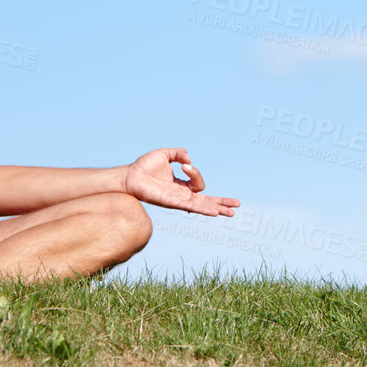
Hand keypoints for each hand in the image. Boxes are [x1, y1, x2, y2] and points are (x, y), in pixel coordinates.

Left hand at [123, 148, 239, 216]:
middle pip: (206, 201)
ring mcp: (177, 200)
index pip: (198, 182)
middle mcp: (181, 195)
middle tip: (237, 206)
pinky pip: (191, 207)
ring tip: (231, 213)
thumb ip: (178, 153)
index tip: (184, 163)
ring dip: (217, 208)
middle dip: (221, 203)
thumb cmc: (144, 166)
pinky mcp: (172, 202)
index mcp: (180, 185)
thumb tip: (189, 158)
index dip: (195, 172)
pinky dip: (204, 209)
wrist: (129, 176)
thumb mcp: (165, 154)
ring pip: (201, 206)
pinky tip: (214, 212)